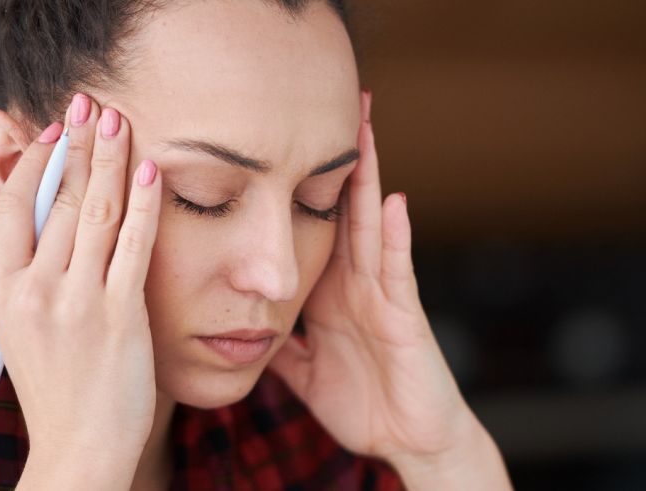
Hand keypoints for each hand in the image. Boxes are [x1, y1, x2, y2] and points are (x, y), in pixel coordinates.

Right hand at [0, 95, 160, 469]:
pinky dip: (143, 203)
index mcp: (4, 292)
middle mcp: (36, 290)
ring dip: (109, 159)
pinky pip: (135, 244)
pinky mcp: (122, 314)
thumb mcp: (24, 329)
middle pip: (57, 199)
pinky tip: (151, 170)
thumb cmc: (58, 388)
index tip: (54, 130)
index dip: (34, 162)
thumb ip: (33, 276)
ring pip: (94, 212)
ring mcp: (79, 302)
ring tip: (118, 121)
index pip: (12, 208)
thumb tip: (49, 221)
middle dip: (77, 145)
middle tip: (90, 103)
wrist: (81, 448)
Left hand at [269, 91, 509, 487]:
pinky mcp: (405, 316)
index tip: (281, 146)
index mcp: (329, 293)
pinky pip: (398, 272)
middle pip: (342, 209)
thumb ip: (277, 345)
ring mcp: (383, 295)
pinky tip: (392, 202)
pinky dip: (395, 237)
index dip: (300, 186)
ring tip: (363, 128)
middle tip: (332, 105)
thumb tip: (239, 327)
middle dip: (338, 159)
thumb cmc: (362, 403)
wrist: (407, 440)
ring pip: (370, 226)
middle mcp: (356, 284)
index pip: (313, 228)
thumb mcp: (303, 371)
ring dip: (368, 178)